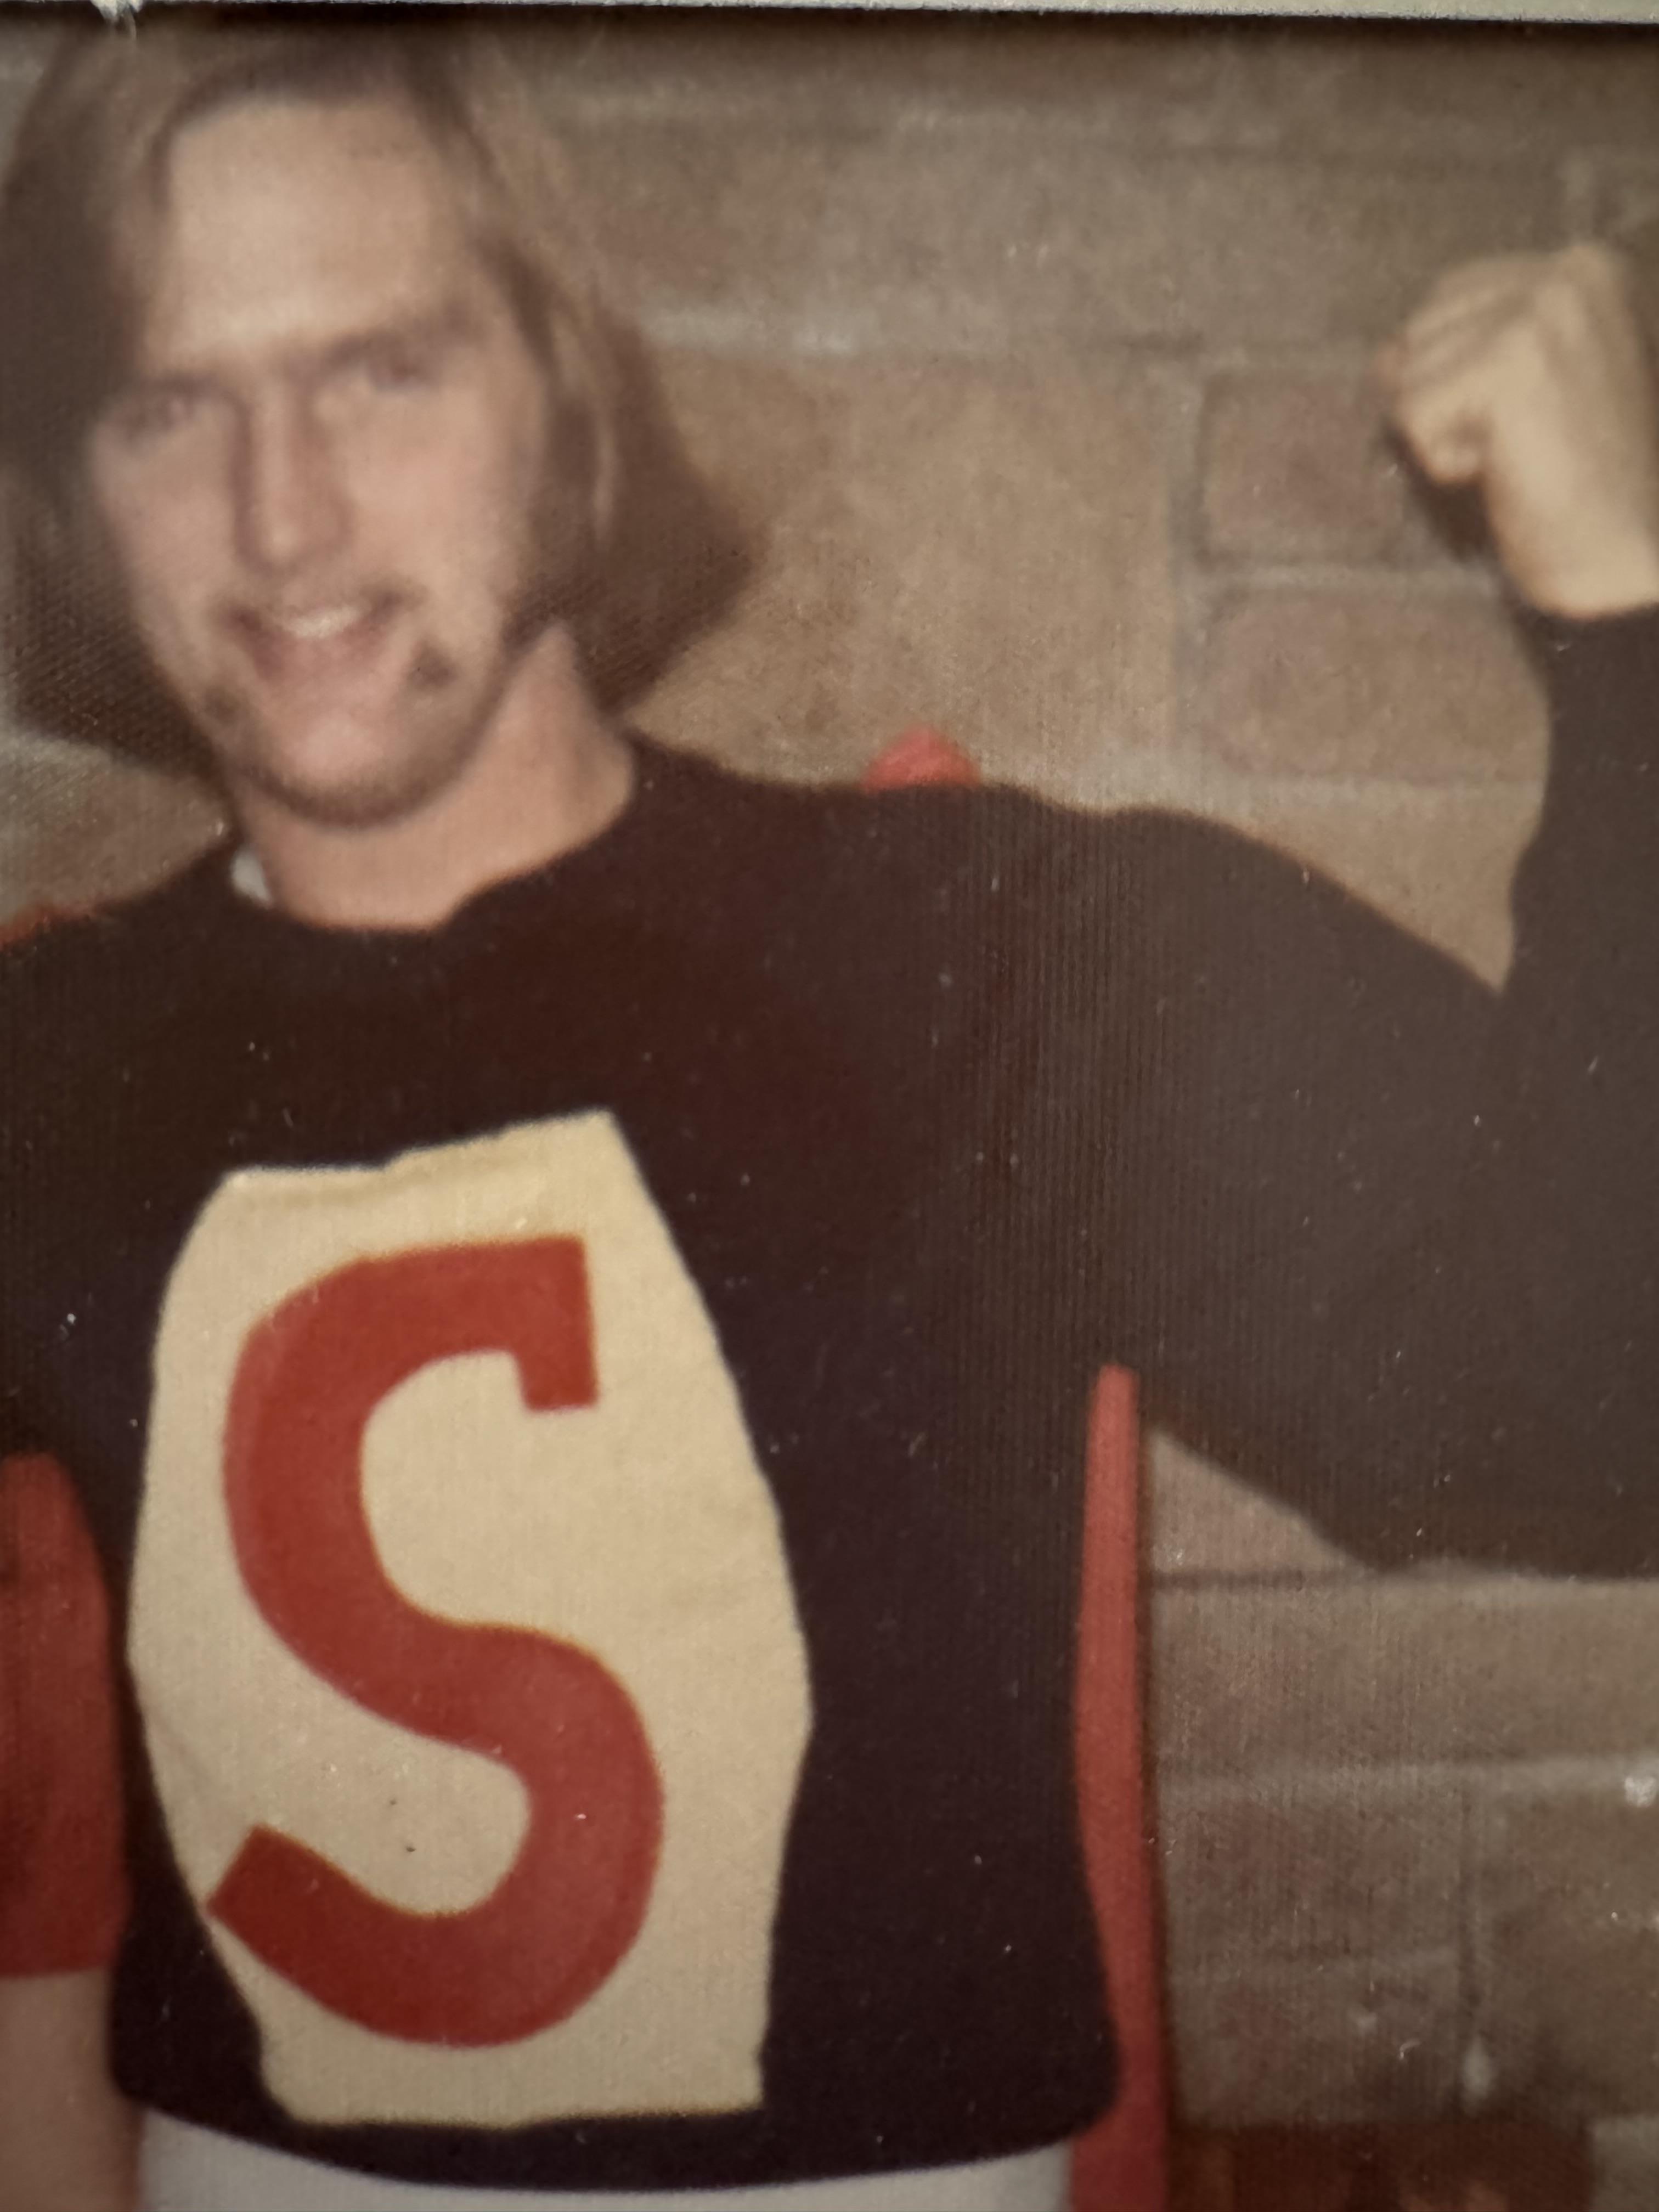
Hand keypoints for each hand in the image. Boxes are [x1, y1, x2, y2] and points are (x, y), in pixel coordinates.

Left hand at [1377, 243, 1658, 618]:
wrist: (1625, 548)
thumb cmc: (1574, 479)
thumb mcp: (1521, 392)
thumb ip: (1459, 350)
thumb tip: (1385, 355)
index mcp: (1584, 266)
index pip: (1450, 295)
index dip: (1459, 373)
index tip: (1530, 415)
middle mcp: (1568, 271)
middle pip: (1421, 328)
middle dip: (1448, 399)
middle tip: (1524, 439)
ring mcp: (1541, 311)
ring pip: (1408, 374)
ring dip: (1447, 433)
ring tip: (1519, 452)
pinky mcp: (1508, 364)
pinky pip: (1412, 415)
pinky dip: (1445, 460)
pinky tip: (1506, 468)